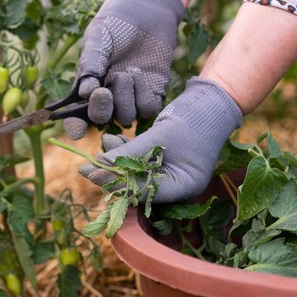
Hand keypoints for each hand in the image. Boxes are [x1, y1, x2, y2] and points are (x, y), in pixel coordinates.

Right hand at [64, 0, 184, 139]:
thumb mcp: (98, 39)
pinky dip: (143, 95)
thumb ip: (90, 65)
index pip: (78, 115)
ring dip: (125, 98)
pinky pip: (148, 109)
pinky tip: (139, 73)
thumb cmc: (116, 22)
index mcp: (89, 86)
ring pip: (126, 117)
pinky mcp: (152, 94)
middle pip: (102, 120)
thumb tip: (84, 94)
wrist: (147, 10)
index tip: (76, 131)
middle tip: (103, 91)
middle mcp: (109, 97)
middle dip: (102, 110)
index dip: (75, 126)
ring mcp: (131, 97)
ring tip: (126, 71)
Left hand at [79, 77, 241, 202]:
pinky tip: (113, 141)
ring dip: (118, 159)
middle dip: (113, 173)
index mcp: (183, 187)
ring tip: (104, 143)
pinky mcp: (164, 159)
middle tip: (87, 166)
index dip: (116, 184)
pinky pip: (141, 160)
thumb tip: (100, 163)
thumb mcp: (160, 137)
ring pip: (137, 172)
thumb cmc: (193, 121)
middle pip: (138, 186)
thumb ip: (130, 152)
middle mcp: (176, 184)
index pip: (145, 193)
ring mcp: (171, 172)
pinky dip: (128, 151)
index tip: (92, 174)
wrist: (210, 103)